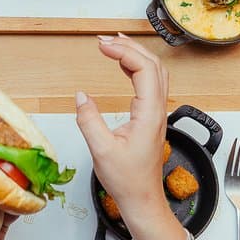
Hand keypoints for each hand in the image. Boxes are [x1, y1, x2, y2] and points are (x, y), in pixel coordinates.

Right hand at [74, 34, 169, 224]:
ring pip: (155, 73)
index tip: (102, 46)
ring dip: (136, 55)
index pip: (143, 69)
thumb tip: (81, 96)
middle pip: (154, 65)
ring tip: (115, 45)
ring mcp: (157, 113)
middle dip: (130, 47)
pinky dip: (137, 68)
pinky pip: (150, 84)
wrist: (142, 199)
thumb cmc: (126, 180)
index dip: (124, 52)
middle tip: (105, 40)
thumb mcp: (101, 150)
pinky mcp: (151, 118)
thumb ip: (89, 120)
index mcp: (149, 114)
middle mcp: (158, 110)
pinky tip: (123, 66)